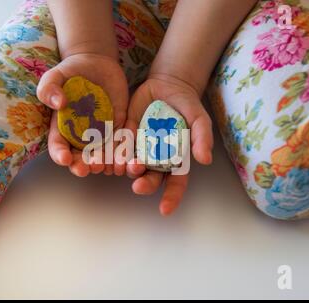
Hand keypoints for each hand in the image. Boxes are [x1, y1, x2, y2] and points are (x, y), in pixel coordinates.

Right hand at [37, 53, 128, 176]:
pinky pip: (121, 142)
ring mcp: (100, 132)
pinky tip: (127, 158)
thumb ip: (49, 88)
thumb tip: (58, 103)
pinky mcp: (118, 126)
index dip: (60, 154)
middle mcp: (81, 135)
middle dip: (82, 165)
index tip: (64, 158)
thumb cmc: (71, 71)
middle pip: (80, 157)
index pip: (58, 146)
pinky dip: (124, 151)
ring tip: (108, 168)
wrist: (96, 62)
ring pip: (102, 154)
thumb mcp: (55, 76)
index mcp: (62, 127)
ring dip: (105, 163)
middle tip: (87, 169)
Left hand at [123, 73, 213, 214]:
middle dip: (144, 183)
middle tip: (138, 184)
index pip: (175, 183)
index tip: (165, 210)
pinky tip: (104, 157)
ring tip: (119, 169)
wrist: (167, 85)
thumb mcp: (199, 119)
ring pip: (130, 165)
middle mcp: (156, 158)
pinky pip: (117, 147)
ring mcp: (139, 147)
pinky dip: (111, 153)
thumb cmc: (187, 105)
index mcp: (175, 159)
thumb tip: (204, 160)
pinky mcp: (125, 135)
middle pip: (150, 177)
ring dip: (124, 170)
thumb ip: (201, 138)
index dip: (171, 197)